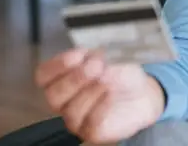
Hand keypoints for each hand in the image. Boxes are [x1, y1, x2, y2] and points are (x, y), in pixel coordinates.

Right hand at [35, 49, 164, 143]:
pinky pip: (90, 123)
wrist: (143, 94)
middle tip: (95, 66)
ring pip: (72, 110)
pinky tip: (111, 95)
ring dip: (91, 92)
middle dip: (75, 79)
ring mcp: (76, 118)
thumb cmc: (120, 75)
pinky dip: (101, 106)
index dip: (57, 65)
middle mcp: (64, 101)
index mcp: (62, 78)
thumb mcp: (111, 59)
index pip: (44, 75)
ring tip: (108, 80)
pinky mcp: (91, 131)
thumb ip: (99, 59)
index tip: (78, 55)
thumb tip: (94, 62)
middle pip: (54, 95)